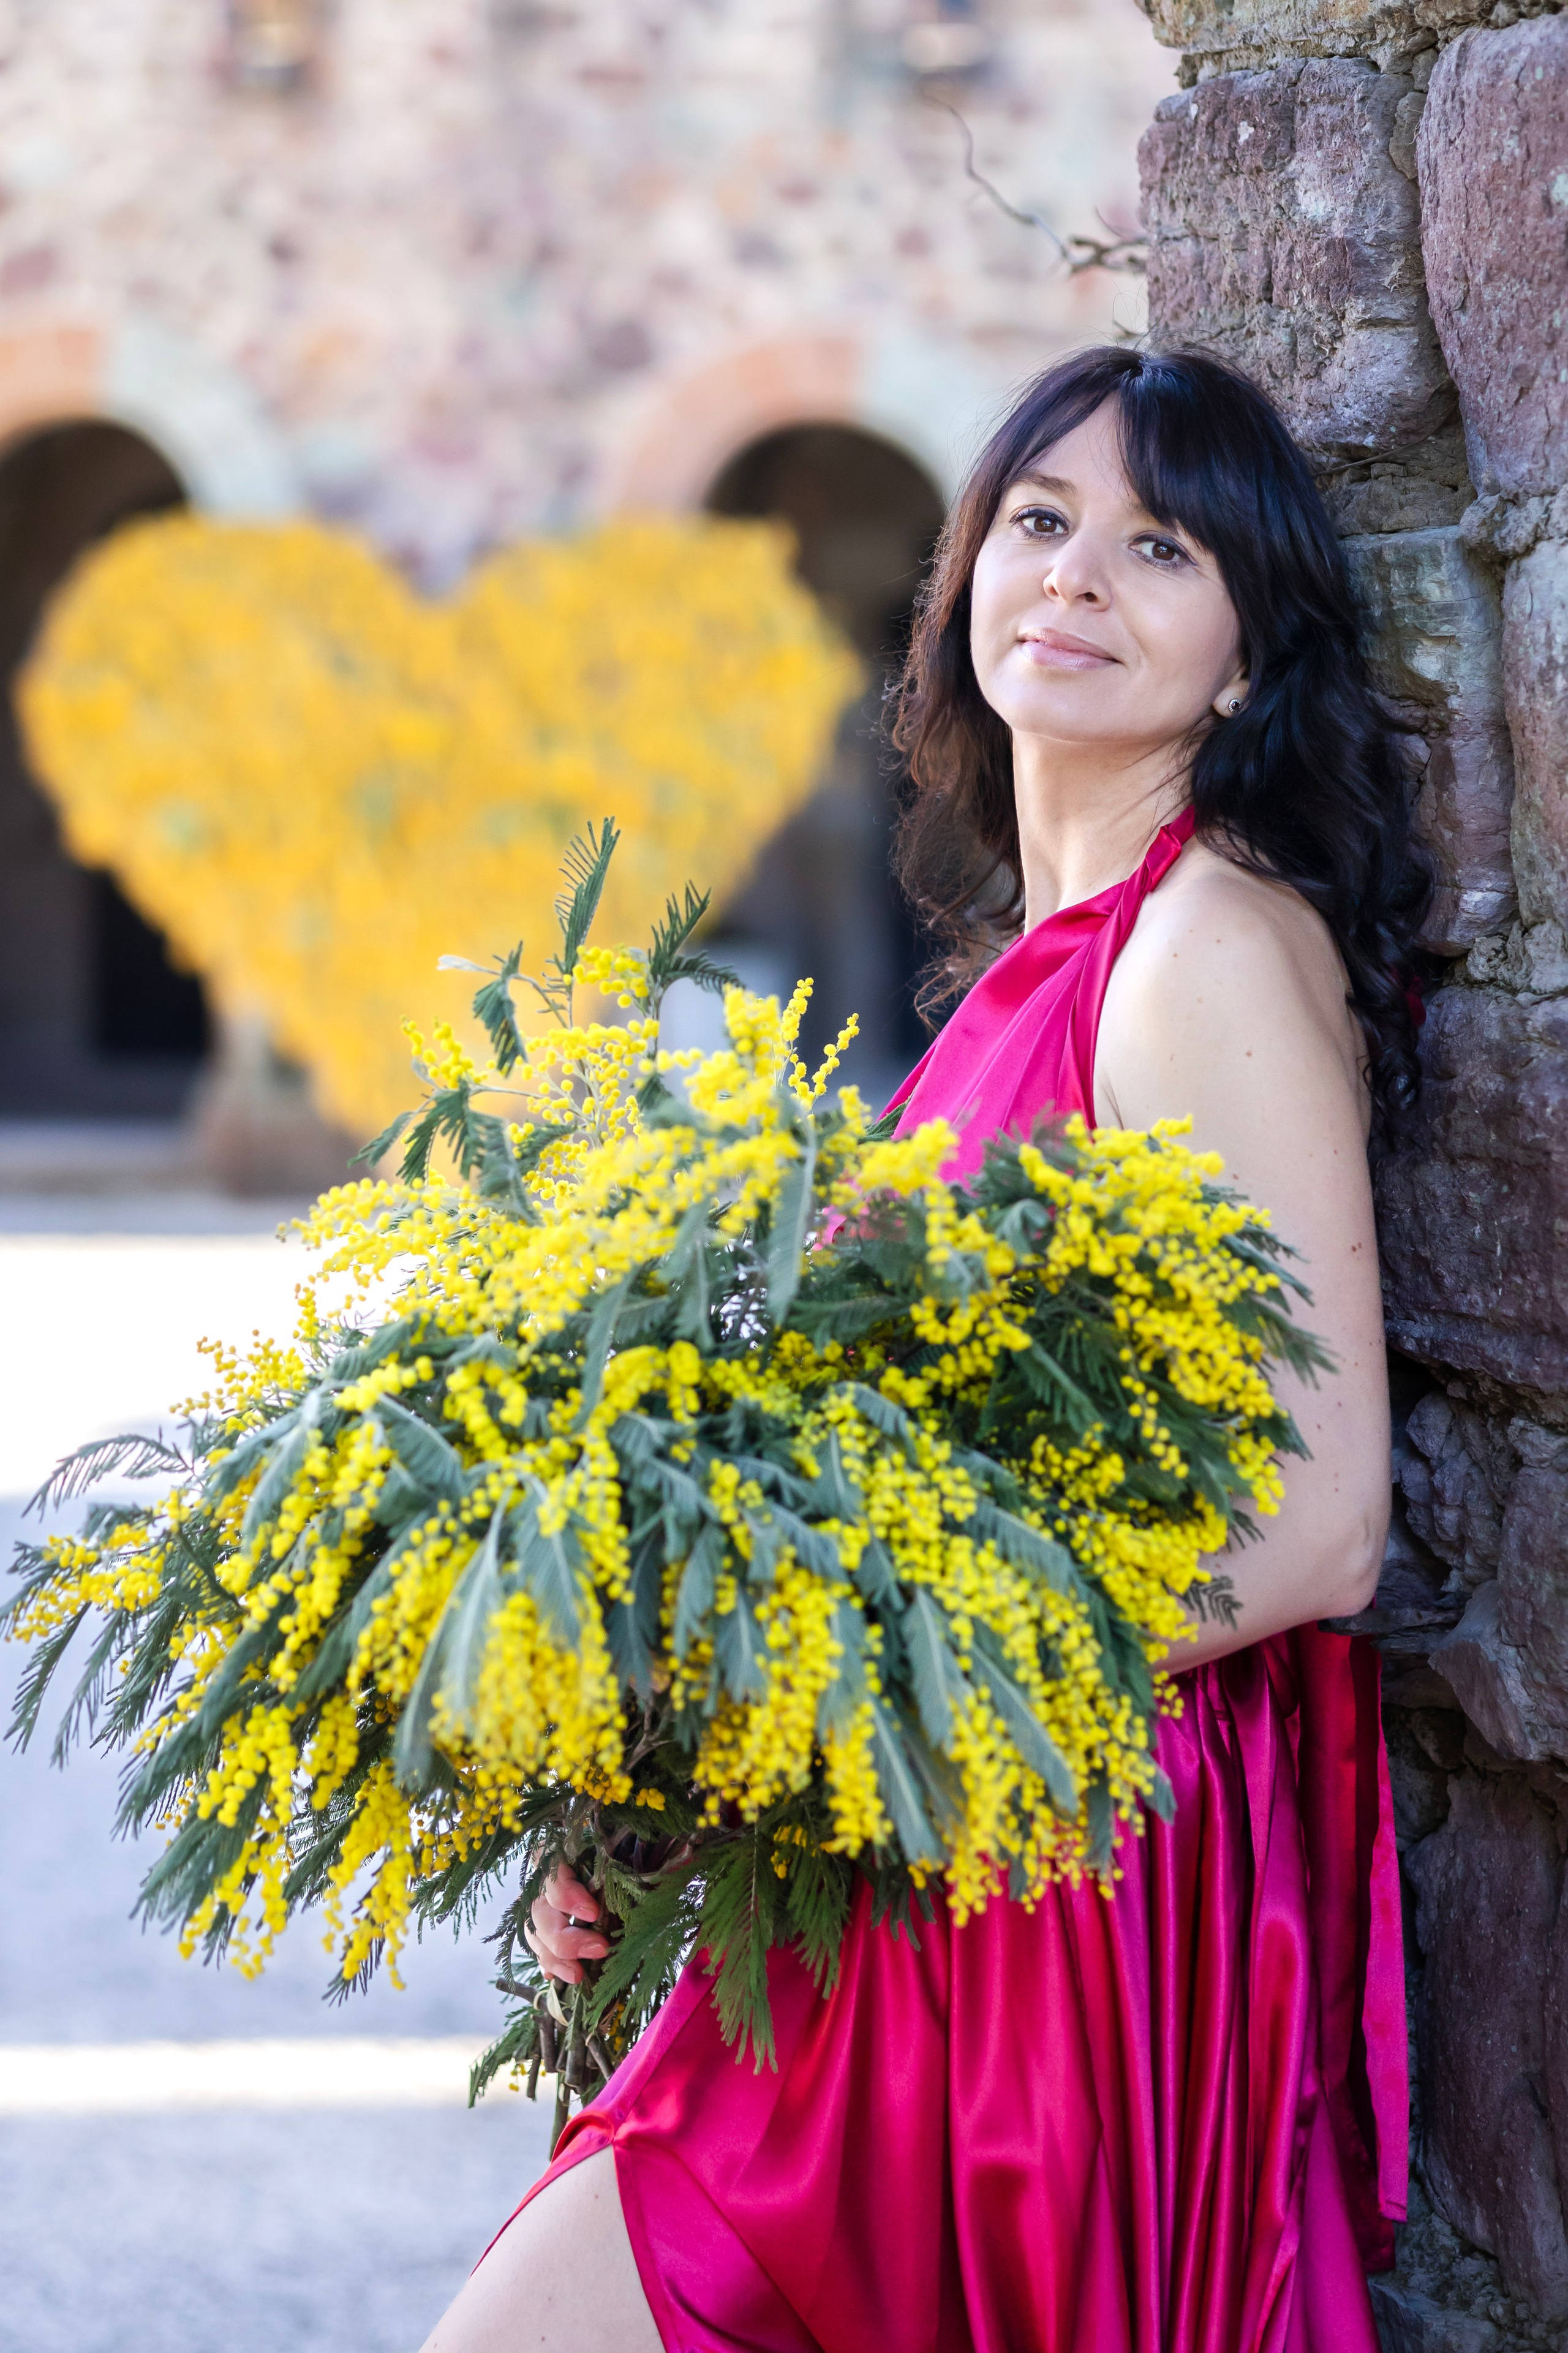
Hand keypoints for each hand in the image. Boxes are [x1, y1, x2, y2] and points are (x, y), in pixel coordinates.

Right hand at [525, 1864, 609, 1985]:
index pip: (548, 1865)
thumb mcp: (615, 1857)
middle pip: (540, 1910)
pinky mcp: (538, 1927)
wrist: (595, 1863)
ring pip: (533, 1934)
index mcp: (556, 1853)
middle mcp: (540, 1880)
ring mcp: (535, 1905)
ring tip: (577, 1975)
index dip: (565, 1891)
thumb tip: (656, 1880)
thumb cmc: (609, 1858)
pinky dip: (548, 1963)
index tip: (593, 1913)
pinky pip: (537, 1948)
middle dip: (566, 1937)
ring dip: (554, 1957)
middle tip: (598, 1949)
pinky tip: (557, 1976)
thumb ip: (621, 1870)